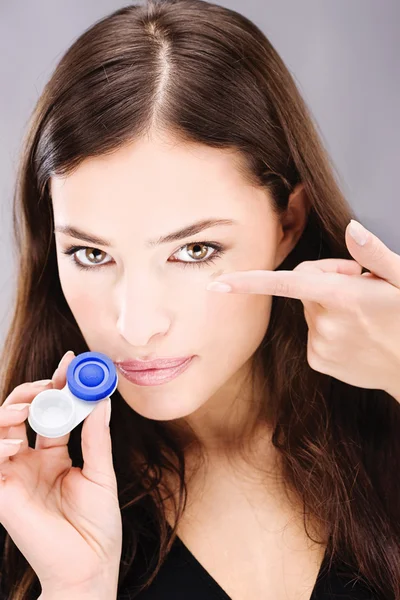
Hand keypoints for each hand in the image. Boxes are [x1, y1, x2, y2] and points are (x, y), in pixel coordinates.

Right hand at [0, 351, 121, 597]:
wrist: (90, 566)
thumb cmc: (97, 526)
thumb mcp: (102, 473)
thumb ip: (97, 437)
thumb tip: (102, 399)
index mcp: (54, 455)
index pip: (50, 411)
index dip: (58, 385)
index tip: (70, 362)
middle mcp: (31, 460)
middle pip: (21, 413)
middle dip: (33, 390)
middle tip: (52, 380)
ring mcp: (14, 474)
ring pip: (0, 429)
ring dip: (12, 409)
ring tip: (32, 404)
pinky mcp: (2, 493)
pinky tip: (17, 439)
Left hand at [206, 220, 399, 400]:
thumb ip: (375, 254)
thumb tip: (351, 228)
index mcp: (345, 297)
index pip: (286, 283)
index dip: (250, 282)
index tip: (220, 284)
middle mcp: (326, 322)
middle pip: (304, 285)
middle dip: (324, 280)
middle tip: (359, 286)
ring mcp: (320, 345)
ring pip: (308, 309)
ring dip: (327, 306)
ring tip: (360, 316)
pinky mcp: (318, 360)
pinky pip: (311, 332)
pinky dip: (327, 328)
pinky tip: (353, 336)